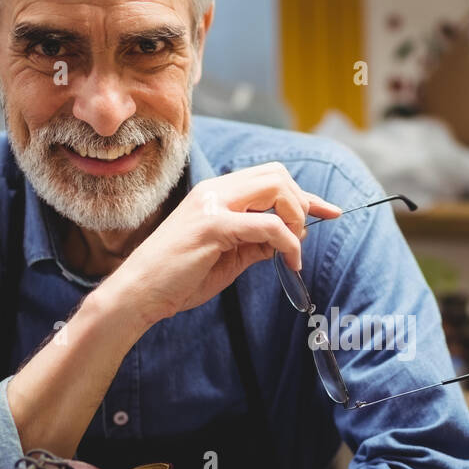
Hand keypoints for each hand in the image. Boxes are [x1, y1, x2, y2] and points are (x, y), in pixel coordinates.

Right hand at [102, 162, 340, 328]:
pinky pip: (269, 225)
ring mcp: (213, 205)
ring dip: (296, 219)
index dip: (305, 194)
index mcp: (215, 194)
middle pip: (277, 174)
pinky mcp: (213, 226)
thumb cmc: (178, 279)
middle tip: (302, 238)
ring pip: (276, 189)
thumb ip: (254, 244)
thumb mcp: (226, 258)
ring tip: (293, 250)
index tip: (330, 211)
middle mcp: (214, 191)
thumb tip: (284, 241)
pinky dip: (288, 243)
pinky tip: (289, 262)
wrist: (138, 293)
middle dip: (302, 202)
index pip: (269, 178)